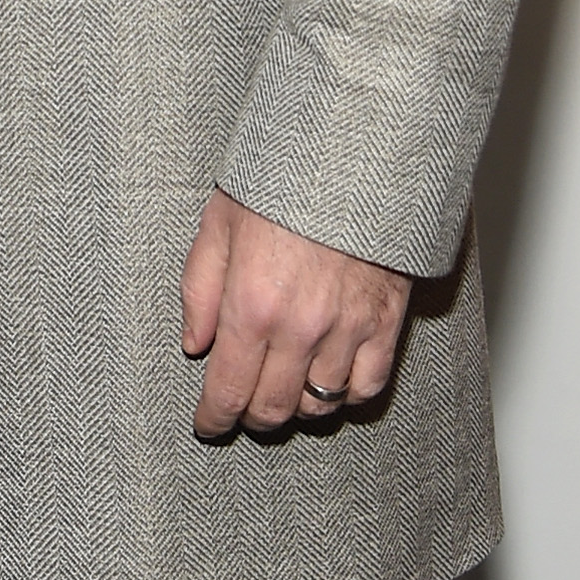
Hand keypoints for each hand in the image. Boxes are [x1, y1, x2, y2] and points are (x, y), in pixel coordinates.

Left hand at [180, 190, 409, 437]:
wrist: (351, 154)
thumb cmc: (280, 181)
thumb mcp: (218, 224)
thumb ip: (200, 290)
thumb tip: (194, 344)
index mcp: (251, 306)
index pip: (228, 390)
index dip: (214, 418)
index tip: (209, 424)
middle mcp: (299, 329)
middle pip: (272, 408)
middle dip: (250, 416)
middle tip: (241, 408)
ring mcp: (346, 330)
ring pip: (319, 405)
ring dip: (295, 406)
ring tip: (282, 390)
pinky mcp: (384, 323)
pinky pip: (367, 387)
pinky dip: (347, 396)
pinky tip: (330, 383)